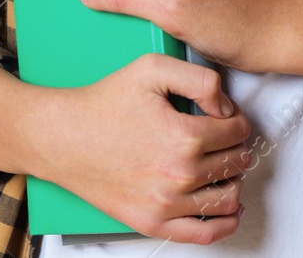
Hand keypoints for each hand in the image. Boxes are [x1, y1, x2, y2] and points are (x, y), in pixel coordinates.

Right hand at [50, 53, 254, 241]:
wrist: (64, 138)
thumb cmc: (103, 104)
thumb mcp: (152, 69)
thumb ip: (200, 79)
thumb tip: (225, 108)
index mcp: (184, 137)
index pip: (237, 131)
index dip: (236, 119)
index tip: (226, 118)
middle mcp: (179, 175)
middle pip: (236, 162)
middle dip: (236, 146)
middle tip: (225, 138)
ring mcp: (166, 204)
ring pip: (228, 198)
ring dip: (234, 179)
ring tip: (224, 167)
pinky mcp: (153, 223)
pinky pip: (205, 234)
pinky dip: (225, 222)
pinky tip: (229, 207)